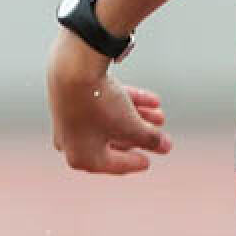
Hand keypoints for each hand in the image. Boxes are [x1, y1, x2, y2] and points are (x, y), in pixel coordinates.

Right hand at [47, 30, 170, 173]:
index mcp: (82, 157)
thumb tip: (165, 147)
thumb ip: (150, 139)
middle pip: (112, 142)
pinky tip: (153, 100)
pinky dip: (128, 103)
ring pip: (110, 121)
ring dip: (138, 118)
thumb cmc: (101, 106)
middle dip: (139, 136)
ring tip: (160, 116)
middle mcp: (72, 141)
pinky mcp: (72, 96)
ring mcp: (70, 118)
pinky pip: (103, 103)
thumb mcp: (131, 127)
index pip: (113, 165)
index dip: (134, 163)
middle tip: (160, 136)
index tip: (147, 162)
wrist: (74, 70)